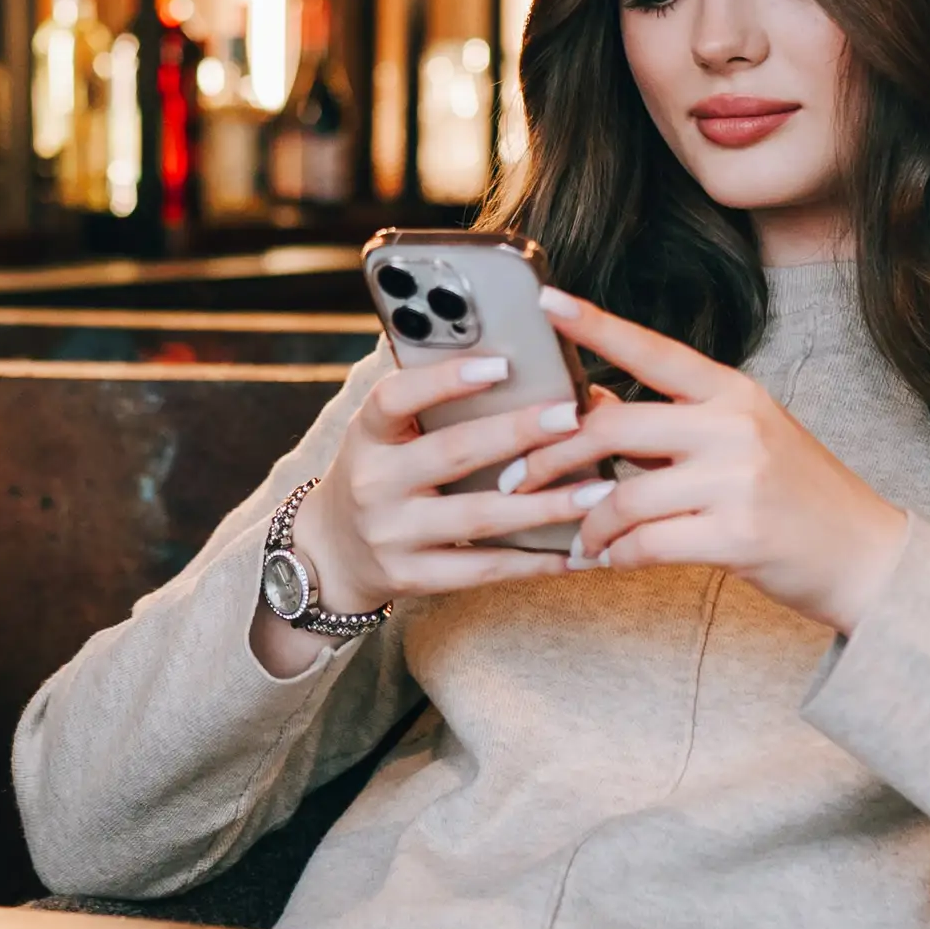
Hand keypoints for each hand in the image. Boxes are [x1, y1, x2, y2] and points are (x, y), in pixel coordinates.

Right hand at [296, 354, 608, 615]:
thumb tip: (493, 351)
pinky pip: (483, 568)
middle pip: (452, 454)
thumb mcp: (381, 435)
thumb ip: (426, 402)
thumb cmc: (377, 476)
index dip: (445, 380)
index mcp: (366, 436)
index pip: (394, 398)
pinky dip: (535, 560)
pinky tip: (579, 550)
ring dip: (545, 504)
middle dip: (518, 433)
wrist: (331, 555)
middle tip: (572, 417)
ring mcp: (393, 536)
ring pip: (479, 517)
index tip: (501, 364)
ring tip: (598, 489)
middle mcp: (374, 485)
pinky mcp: (414, 577)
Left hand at [515, 288, 912, 633]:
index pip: (652, 350)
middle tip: (520, 477)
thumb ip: (673, 422)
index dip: (595, 325)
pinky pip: (645, 545)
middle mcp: (734, 427)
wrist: (864, 555)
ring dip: (588, 525)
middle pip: (614, 426)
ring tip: (581, 541)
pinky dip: (616, 557)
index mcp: (733, 393)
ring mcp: (737, 481)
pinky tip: (609, 562)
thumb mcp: (742, 440)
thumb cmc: (794, 497)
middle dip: (553, 455)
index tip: (546, 301)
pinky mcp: (736, 536)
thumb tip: (594, 402)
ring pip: (622, 496)